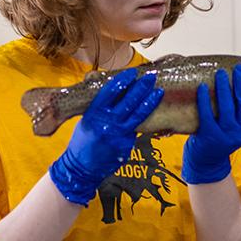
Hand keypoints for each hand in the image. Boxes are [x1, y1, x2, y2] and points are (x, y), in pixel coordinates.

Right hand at [49, 67, 162, 204]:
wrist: (82, 167)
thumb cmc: (82, 141)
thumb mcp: (87, 120)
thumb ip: (100, 108)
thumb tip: (115, 92)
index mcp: (95, 113)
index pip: (111, 91)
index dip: (124, 80)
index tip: (133, 72)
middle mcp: (108, 122)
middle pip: (129, 101)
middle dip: (142, 87)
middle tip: (151, 77)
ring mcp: (119, 134)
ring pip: (139, 114)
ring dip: (150, 101)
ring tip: (159, 91)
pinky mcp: (127, 144)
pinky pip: (137, 129)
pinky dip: (142, 120)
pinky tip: (149, 112)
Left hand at [181, 65, 240, 184]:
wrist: (209, 160)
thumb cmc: (225, 136)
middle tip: (237, 69)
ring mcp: (226, 134)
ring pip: (227, 107)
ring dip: (224, 87)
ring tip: (220, 73)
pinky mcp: (209, 135)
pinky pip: (207, 114)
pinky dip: (204, 99)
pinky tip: (202, 87)